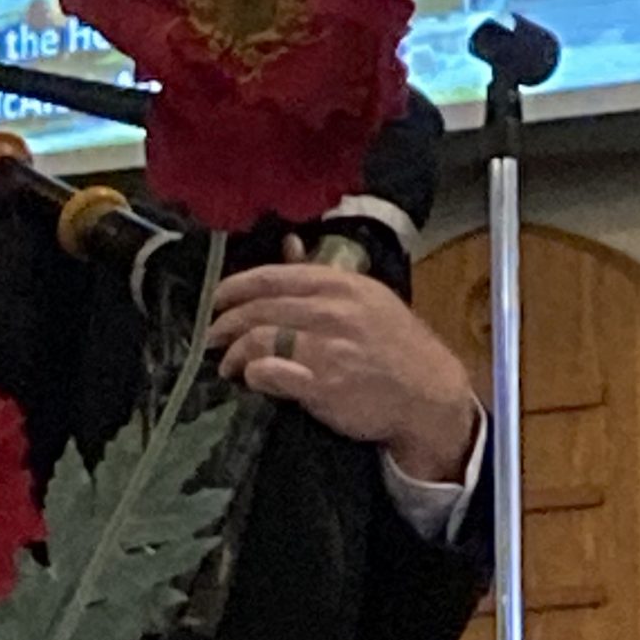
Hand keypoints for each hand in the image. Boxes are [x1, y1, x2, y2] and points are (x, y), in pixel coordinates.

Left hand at [207, 240, 479, 482]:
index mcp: (340, 284)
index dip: (234, 288)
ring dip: (233, 354)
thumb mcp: (365, 299)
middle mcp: (332, 310)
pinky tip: (251, 379)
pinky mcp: (323, 384)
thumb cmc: (394, 347)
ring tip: (228, 366)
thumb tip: (287, 244)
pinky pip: (271, 373)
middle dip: (225, 324)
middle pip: (258, 309)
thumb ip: (320, 275)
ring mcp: (327, 347)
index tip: (216, 301)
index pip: (271, 277)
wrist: (428, 395)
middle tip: (211, 338)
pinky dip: (254, 374)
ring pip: (258, 339)